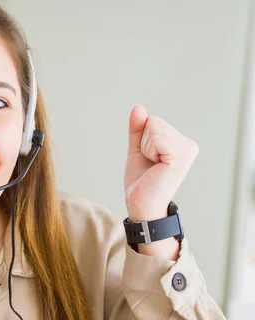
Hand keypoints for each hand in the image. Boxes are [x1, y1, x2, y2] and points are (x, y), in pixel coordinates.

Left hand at [124, 105, 198, 221]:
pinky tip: (156, 167)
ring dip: (145, 148)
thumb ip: (139, 130)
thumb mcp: (137, 150)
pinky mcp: (181, 156)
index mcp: (180, 143)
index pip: (153, 121)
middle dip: (143, 143)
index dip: (142, 140)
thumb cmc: (142, 182)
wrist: (141, 205)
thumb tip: (138, 108)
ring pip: (154, 127)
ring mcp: (187, 150)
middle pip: (153, 122)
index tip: (148, 160)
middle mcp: (188, 145)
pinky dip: (148, 150)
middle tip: (150, 165)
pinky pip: (155, 137)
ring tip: (153, 167)